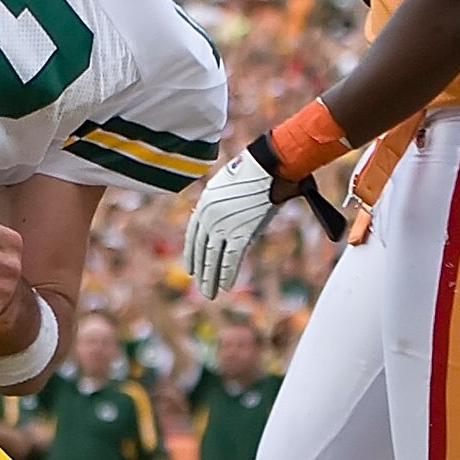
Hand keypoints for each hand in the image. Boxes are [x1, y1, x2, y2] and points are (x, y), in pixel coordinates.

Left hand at [183, 136, 341, 299]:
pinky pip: (230, 258)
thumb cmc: (254, 173)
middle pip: (202, 250)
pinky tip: (225, 286)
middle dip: (201, 271)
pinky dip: (227, 274)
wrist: (268, 165)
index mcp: (204, 204)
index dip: (192, 254)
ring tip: (210, 294)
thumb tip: (225, 228)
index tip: (191, 269)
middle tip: (202, 287)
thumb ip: (222, 209)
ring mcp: (224, 225)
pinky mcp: (240, 232)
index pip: (193, 235)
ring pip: (213, 258)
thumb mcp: (227, 188)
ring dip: (211, 279)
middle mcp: (209, 216)